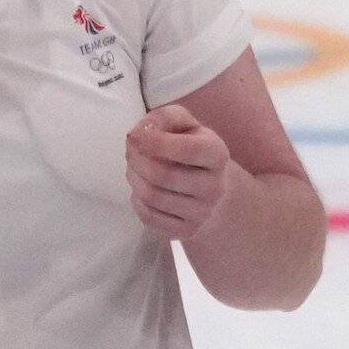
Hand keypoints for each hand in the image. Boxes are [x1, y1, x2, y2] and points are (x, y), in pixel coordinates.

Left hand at [126, 103, 233, 238]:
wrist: (214, 188)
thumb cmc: (191, 149)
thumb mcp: (185, 124)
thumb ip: (164, 117)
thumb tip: (141, 133)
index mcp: (218, 155)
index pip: (188, 150)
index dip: (156, 142)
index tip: (135, 136)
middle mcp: (215, 187)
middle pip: (162, 174)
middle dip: (136, 160)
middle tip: (130, 152)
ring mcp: (203, 213)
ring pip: (153, 196)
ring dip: (133, 178)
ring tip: (134, 169)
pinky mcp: (188, 231)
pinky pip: (149, 217)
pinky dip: (136, 200)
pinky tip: (141, 190)